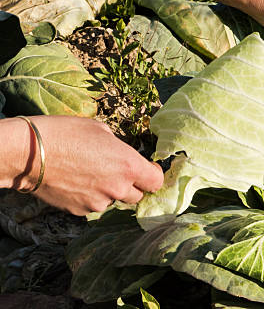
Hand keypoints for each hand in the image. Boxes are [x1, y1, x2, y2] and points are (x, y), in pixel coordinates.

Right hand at [13, 116, 162, 214]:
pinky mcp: (81, 211)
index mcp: (129, 165)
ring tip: (88, 174)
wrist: (29, 153)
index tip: (148, 170)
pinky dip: (89, 197)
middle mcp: (118, 187)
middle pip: (137, 195)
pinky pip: (93, 205)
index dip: (153, 175)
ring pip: (113, 200)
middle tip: (117, 172)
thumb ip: (119, 148)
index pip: (156, 181)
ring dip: (108, 191)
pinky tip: (75, 182)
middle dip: (131, 185)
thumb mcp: (101, 130)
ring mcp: (99, 202)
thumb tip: (121, 154)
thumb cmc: (66, 134)